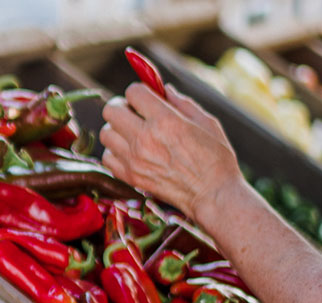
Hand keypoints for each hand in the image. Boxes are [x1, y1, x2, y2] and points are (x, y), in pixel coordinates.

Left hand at [100, 83, 240, 221]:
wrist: (211, 194)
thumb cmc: (215, 157)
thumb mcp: (205, 121)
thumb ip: (181, 102)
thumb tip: (163, 89)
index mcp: (165, 120)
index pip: (132, 92)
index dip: (139, 91)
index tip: (147, 99)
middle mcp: (144, 139)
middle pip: (111, 110)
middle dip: (122, 107)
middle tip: (134, 114)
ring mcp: (134, 160)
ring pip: (106, 134)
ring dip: (116, 130)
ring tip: (131, 134)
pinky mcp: (130, 177)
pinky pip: (107, 158)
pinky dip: (114, 152)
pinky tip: (129, 153)